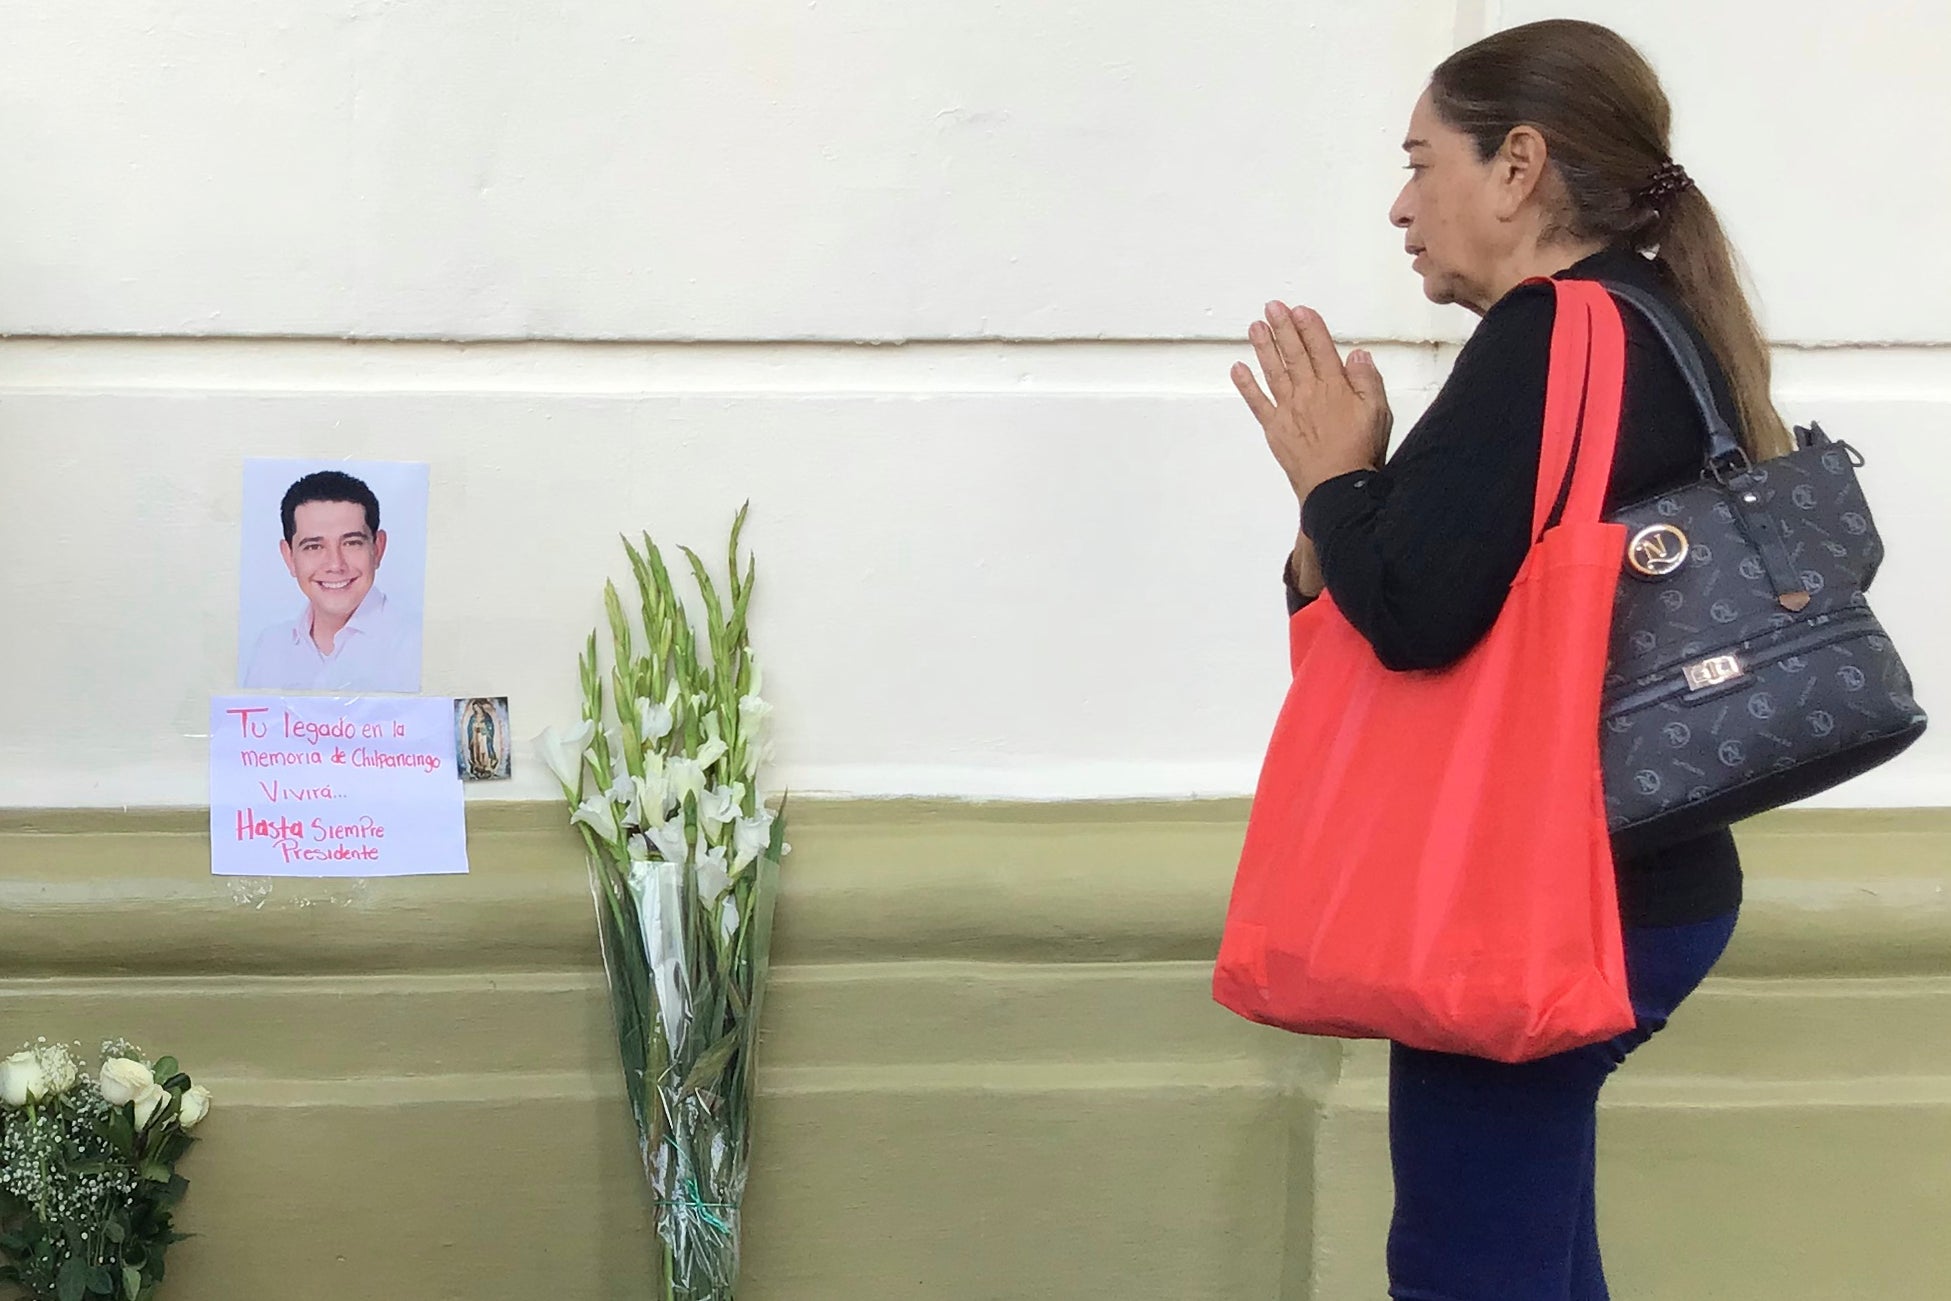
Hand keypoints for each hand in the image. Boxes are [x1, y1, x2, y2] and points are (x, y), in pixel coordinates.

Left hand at [1232, 301, 1392, 504]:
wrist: (1336, 487)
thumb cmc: (1359, 451)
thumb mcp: (1377, 412)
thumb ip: (1367, 380)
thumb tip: (1358, 354)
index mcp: (1335, 386)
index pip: (1321, 348)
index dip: (1310, 327)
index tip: (1300, 310)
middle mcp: (1308, 393)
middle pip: (1294, 353)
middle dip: (1283, 328)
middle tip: (1272, 307)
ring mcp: (1288, 409)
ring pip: (1274, 371)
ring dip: (1264, 347)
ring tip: (1256, 326)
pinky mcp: (1275, 428)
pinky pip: (1257, 402)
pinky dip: (1247, 385)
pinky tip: (1238, 368)